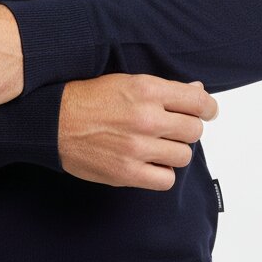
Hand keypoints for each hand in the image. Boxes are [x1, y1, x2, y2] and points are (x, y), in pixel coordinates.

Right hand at [58, 73, 218, 190]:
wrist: (54, 121)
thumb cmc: (89, 98)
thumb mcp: (126, 82)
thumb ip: (164, 89)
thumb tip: (197, 90)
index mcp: (147, 90)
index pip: (198, 101)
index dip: (207, 108)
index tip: (206, 112)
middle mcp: (146, 118)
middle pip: (194, 130)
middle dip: (187, 129)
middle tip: (173, 129)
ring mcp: (137, 148)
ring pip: (184, 156)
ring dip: (174, 151)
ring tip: (157, 145)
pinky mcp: (128, 173)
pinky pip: (166, 179)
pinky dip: (161, 173)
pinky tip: (149, 163)